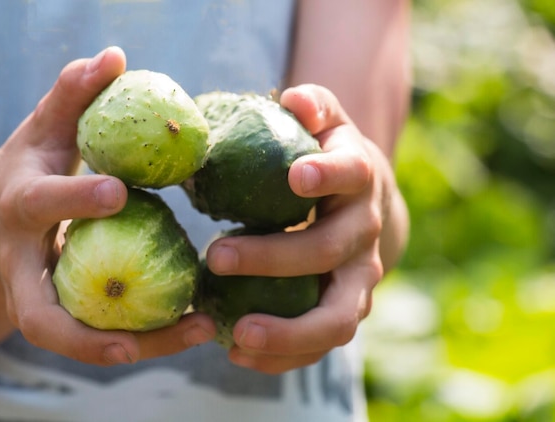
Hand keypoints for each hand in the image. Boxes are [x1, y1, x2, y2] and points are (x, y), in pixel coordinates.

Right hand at [0, 47, 214, 365]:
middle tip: (157, 326)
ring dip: (141, 346)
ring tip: (202, 331)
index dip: (75, 200)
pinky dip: (148, 340)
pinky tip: (197, 326)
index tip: (121, 190)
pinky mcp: (63, 317)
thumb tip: (115, 57)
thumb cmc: (32, 168)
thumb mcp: (46, 129)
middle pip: (42, 312)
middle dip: (88, 330)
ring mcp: (39, 299)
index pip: (42, 204)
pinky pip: (104, 337)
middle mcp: (22, 265)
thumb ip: (75, 95)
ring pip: (78, 340)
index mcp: (20, 206)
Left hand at [205, 84, 406, 373]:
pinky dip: (282, 356)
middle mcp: (365, 233)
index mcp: (358, 180)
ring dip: (288, 332)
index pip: (352, 172)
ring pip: (336, 317)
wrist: (362, 205)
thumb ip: (313, 107)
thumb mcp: (326, 126)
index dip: (328, 174)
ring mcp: (359, 279)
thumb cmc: (326, 158)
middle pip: (330, 250)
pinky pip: (319, 343)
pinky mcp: (344, 310)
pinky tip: (238, 353)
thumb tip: (293, 98)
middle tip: (216, 257)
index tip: (294, 176)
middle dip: (276, 257)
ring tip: (235, 336)